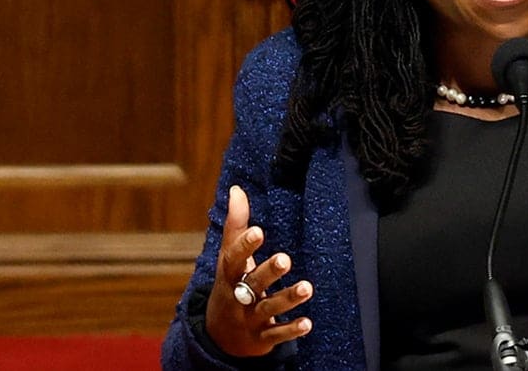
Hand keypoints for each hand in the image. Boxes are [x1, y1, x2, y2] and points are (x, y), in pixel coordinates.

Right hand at [205, 185, 313, 356]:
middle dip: (268, 272)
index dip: (245, 245)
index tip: (258, 231)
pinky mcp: (262, 337)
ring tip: (307, 288)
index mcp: (229, 275)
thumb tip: (237, 189)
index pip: (234, 259)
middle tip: (285, 258)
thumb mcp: (229, 258)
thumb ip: (236, 225)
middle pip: (252, 283)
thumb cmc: (230, 284)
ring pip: (268, 309)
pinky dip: (291, 329)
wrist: (219, 335)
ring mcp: (249, 319)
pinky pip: (277, 335)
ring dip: (287, 299)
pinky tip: (308, 323)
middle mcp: (238, 296)